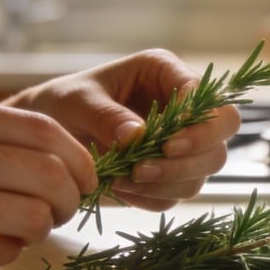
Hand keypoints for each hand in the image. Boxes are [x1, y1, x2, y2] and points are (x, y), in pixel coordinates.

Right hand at [0, 96, 95, 269]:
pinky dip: (7, 251)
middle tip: (64, 211)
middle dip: (73, 197)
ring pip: (31, 214)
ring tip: (22, 230)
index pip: (43, 128)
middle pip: (48, 171)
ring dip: (41, 228)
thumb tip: (65, 156)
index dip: (79, 158)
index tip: (83, 180)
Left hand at [4, 48, 240, 211]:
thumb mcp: (77, 101)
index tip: (167, 145)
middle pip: (223, 132)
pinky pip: (180, 193)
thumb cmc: (62, 104)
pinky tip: (123, 190)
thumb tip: (139, 136)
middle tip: (147, 168)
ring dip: (169, 181)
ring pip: (206, 168)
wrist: (45, 137)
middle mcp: (183, 106)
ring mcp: (182, 142)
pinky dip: (154, 197)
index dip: (199, 123)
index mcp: (166, 72)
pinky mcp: (171, 173)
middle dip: (194, 155)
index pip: (207, 95)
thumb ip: (106, 115)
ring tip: (124, 180)